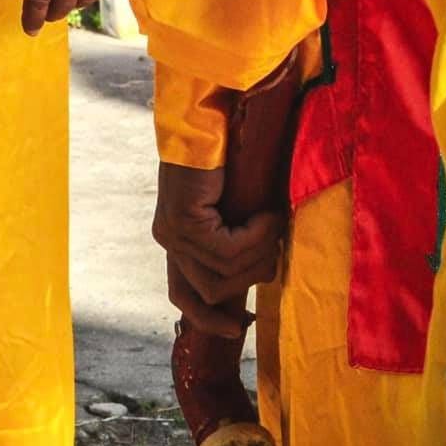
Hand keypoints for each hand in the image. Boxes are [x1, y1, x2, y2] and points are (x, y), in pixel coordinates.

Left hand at [153, 162, 284, 337]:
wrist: (214, 117)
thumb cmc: (233, 158)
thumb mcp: (238, 209)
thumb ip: (241, 239)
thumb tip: (265, 273)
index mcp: (177, 241)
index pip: (182, 296)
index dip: (209, 319)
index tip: (240, 328)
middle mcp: (169, 240)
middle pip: (211, 293)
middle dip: (252, 278)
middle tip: (276, 246)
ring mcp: (173, 233)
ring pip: (225, 275)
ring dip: (260, 252)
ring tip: (273, 220)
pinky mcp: (184, 222)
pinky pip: (229, 251)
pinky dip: (257, 236)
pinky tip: (267, 213)